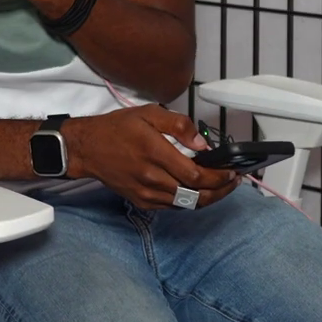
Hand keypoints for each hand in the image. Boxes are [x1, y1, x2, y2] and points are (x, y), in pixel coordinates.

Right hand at [64, 105, 238, 209]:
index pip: (196, 174)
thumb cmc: (119, 128)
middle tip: (234, 182)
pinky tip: (198, 191)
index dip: (218, 176)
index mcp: (155, 153)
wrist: (88, 149)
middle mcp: (151, 178)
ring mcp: (146, 193)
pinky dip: (190, 201)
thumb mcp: (149, 113)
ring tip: (221, 187)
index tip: (232, 171)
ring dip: (208, 198)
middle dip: (220, 190)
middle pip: (196, 194)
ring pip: (187, 204)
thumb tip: (203, 144)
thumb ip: (179, 125)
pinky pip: (173, 207)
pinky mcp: (142, 202)